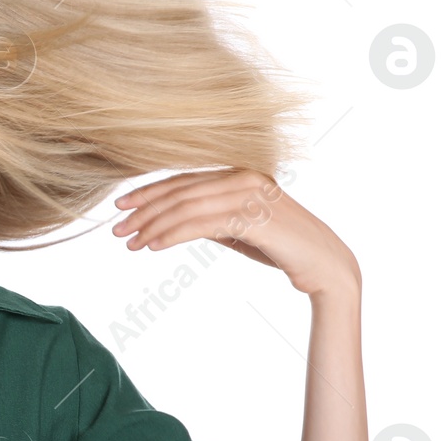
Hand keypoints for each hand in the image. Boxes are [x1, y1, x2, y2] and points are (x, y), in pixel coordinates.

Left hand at [110, 168, 359, 297]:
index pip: (184, 180)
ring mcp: (251, 194)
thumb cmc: (282, 248)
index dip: (149, 192)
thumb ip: (210, 220)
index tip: (120, 207)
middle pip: (180, 191)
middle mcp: (244, 176)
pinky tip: (154, 245)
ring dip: (152, 226)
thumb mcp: (238, 230)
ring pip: (187, 207)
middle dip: (143, 211)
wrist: (325, 267)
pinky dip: (173, 234)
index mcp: (240, 173)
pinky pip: (202, 224)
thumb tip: (173, 222)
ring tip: (130, 243)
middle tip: (116, 229)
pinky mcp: (255, 217)